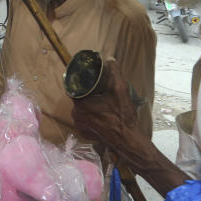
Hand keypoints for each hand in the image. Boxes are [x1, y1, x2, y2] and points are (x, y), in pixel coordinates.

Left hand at [72, 60, 187, 196]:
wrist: (127, 140)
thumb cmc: (122, 117)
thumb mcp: (120, 91)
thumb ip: (114, 73)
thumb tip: (110, 59)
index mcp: (80, 104)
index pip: (73, 87)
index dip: (80, 81)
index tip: (88, 76)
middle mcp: (76, 115)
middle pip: (79, 98)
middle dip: (87, 92)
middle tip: (98, 88)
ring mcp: (80, 126)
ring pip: (82, 109)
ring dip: (89, 103)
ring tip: (101, 99)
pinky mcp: (85, 133)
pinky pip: (85, 119)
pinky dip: (91, 114)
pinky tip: (101, 112)